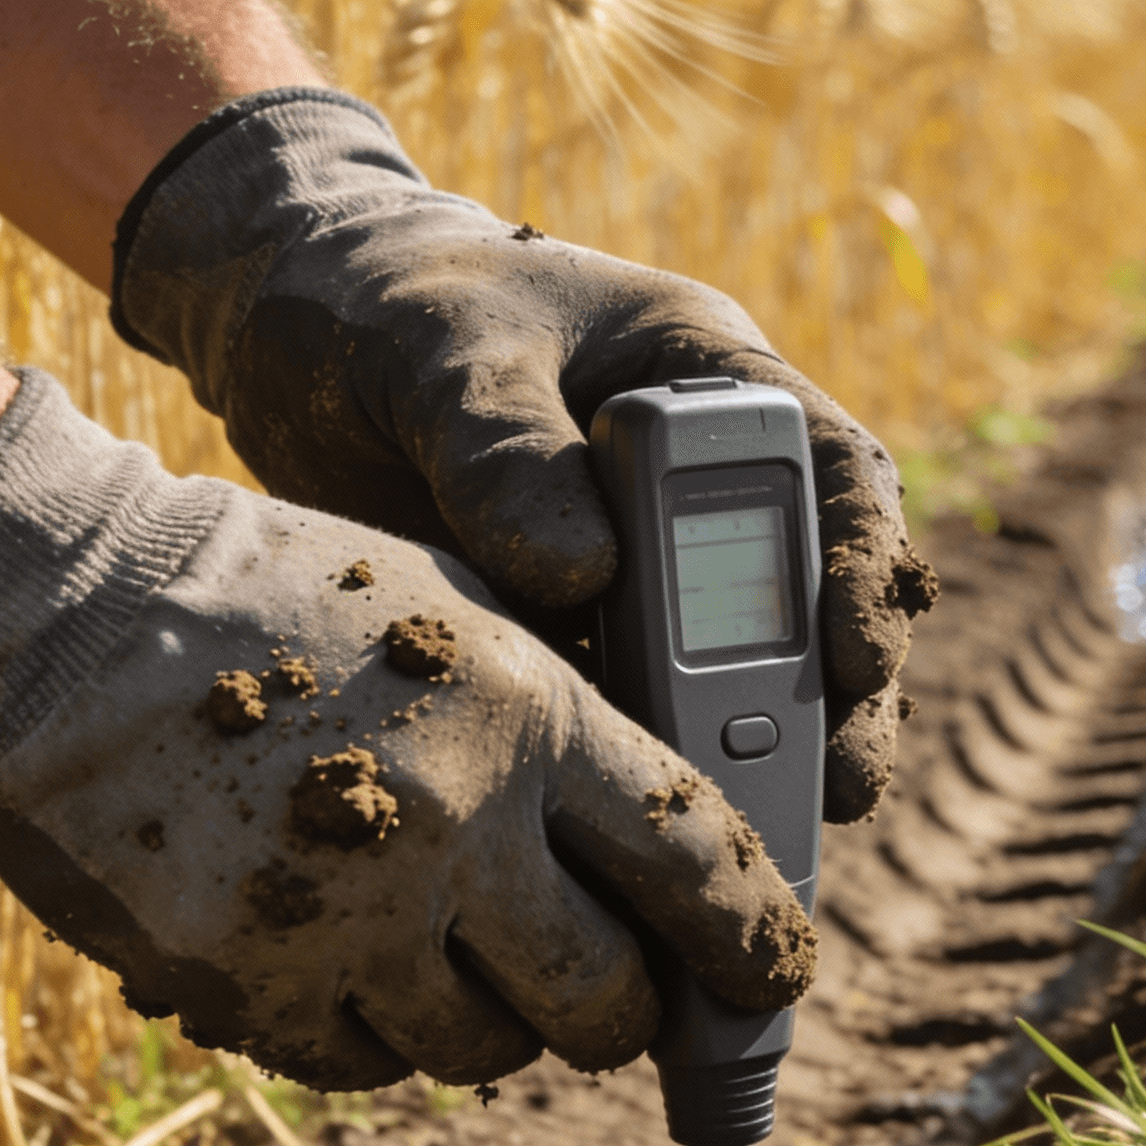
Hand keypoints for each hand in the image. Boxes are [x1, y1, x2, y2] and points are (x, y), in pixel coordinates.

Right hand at [0, 373, 814, 1089]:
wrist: (62, 623)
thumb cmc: (279, 595)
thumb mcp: (455, 608)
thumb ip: (568, 721)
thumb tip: (665, 848)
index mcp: (524, 716)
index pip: (695, 860)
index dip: (756, 937)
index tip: (774, 972)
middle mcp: (452, 829)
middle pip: (607, 1000)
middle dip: (630, 1008)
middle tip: (618, 986)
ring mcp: (346, 922)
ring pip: (491, 1051)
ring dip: (499, 1017)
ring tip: (453, 939)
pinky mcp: (250, 990)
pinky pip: (370, 1065)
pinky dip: (383, 1029)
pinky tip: (351, 948)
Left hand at [111, 90, 937, 820]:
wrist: (280, 335)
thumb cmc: (382, 304)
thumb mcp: (437, 353)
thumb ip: (503, 448)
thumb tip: (584, 574)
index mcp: (706, 380)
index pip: (835, 472)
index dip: (865, 568)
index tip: (854, 658)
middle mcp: (698, 485)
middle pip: (805, 598)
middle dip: (829, 699)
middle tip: (837, 789)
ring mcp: (637, 570)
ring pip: (729, 674)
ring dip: (752, 755)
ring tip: (766, 841)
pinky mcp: (570, 636)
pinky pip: (628, 712)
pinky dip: (646, 771)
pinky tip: (650, 840)